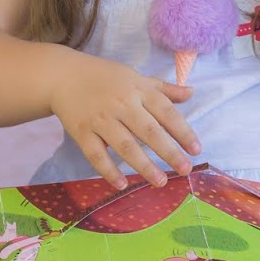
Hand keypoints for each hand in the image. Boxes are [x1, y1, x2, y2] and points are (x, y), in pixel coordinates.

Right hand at [48, 52, 199, 188]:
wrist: (62, 75)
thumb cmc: (104, 77)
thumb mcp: (136, 77)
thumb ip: (163, 88)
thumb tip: (191, 92)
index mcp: (138, 90)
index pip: (166, 112)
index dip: (183, 131)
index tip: (196, 150)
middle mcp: (122, 105)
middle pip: (149, 131)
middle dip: (169, 152)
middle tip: (185, 170)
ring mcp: (101, 119)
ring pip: (125, 146)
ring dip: (144, 165)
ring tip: (160, 181)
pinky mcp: (82, 132)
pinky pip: (96, 155)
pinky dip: (108, 170)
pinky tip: (121, 184)